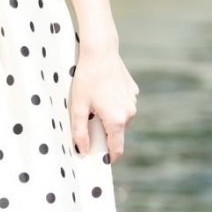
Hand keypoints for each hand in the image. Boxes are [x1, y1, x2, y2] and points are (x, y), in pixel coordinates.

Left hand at [68, 45, 138, 160]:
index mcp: (117, 120)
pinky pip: (123, 104)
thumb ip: (80, 132)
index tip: (99, 159)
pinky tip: (103, 91)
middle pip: (117, 132)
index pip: (116, 148)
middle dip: (104, 131)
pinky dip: (114, 103)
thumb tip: (83, 150)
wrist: (100, 51)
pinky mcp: (133, 91)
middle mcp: (129, 113)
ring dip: (110, 116)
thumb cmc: (86, 79)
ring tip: (95, 102)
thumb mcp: (78, 107)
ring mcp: (133, 101)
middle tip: (89, 120)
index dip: (108, 156)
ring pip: (120, 118)